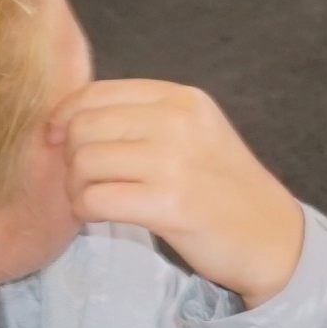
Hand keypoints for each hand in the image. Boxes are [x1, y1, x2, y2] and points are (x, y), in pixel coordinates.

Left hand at [52, 79, 306, 306]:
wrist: (269, 233)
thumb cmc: (222, 185)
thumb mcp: (194, 131)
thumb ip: (142, 117)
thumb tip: (65, 121)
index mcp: (181, 98)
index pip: (96, 93)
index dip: (63, 116)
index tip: (57, 140)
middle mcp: (178, 121)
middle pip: (83, 128)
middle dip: (70, 157)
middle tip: (86, 180)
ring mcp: (175, 162)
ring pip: (84, 164)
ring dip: (77, 188)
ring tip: (96, 199)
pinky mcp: (170, 204)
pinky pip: (95, 200)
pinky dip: (86, 211)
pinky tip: (102, 215)